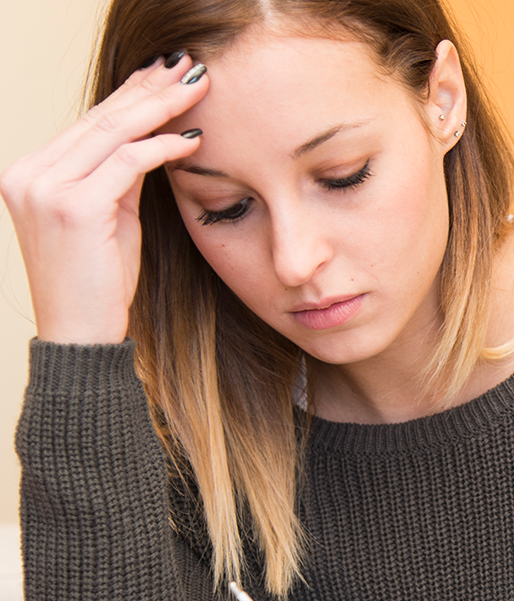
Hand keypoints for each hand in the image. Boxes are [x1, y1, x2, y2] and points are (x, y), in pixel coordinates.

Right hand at [0, 52, 210, 343]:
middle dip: (150, 90)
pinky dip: (162, 148)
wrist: (81, 334)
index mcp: (30, 172)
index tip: (167, 75)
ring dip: (161, 107)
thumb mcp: (109, 217)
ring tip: (198, 88)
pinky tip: (192, 140)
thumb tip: (152, 136)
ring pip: (113, 132)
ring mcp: (44, 189)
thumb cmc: (99, 281)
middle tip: (190, 68)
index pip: (89, 122)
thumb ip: (119, 176)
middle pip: (101, 119)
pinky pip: (127, 163)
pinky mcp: (73, 207)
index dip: (131, 95)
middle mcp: (28, 173)